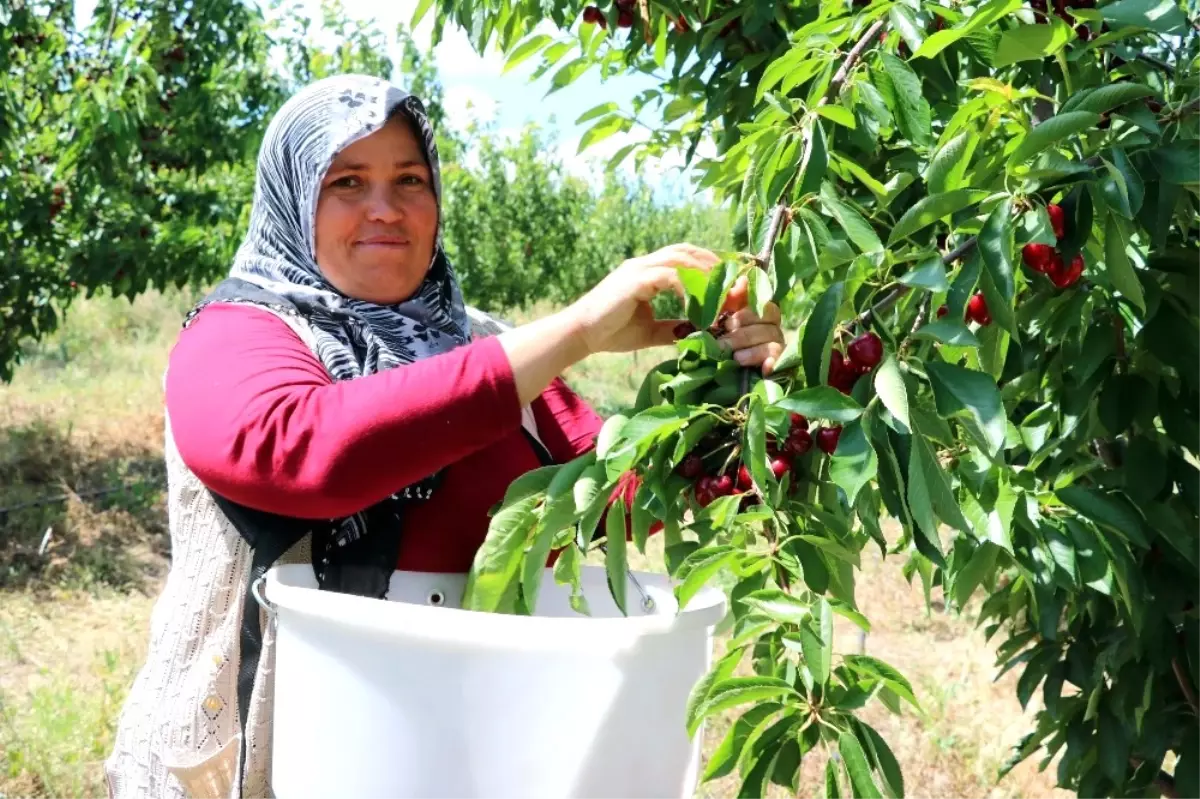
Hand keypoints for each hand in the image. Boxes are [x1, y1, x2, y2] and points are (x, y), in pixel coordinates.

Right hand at [568, 243, 719, 354]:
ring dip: (704, 275)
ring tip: (720, 295)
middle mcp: (644, 265)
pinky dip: (688, 288)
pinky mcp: (635, 281)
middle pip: (686, 251)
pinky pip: (669, 276)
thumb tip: (698, 332)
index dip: (707, 266)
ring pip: (680, 259)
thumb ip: (672, 328)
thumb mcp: (650, 331)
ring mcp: (638, 270)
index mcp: (646, 272)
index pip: (683, 257)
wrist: (580, 335)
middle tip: (731, 285)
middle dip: (712, 264)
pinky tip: (698, 306)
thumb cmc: (610, 332)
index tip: (727, 284)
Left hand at [715, 275, 785, 376]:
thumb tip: (743, 280)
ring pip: (773, 345)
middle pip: (767, 328)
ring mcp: (778, 349)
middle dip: (742, 336)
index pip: (765, 308)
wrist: (715, 366)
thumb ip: (730, 299)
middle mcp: (773, 330)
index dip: (747, 315)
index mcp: (761, 315)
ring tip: (736, 358)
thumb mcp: (719, 316)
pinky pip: (781, 363)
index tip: (727, 324)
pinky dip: (773, 364)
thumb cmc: (719, 337)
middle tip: (722, 345)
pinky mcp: (779, 368)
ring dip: (753, 351)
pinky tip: (765, 368)